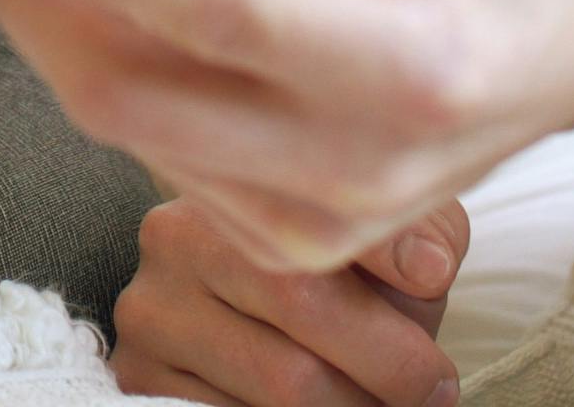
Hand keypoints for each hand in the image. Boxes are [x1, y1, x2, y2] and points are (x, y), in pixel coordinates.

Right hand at [112, 193, 467, 405]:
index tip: (439, 376)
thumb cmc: (343, 271)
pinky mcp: (134, 374)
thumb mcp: (387, 237)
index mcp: (238, 189)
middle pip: (296, 341)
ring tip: (376, 406)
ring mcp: (146, 312)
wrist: (264, 300)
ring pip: (273, 394)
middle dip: (379, 385)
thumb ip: (417, 233)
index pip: (316, 270)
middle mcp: (172, 241)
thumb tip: (427, 269)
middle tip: (426, 402)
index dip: (391, 340)